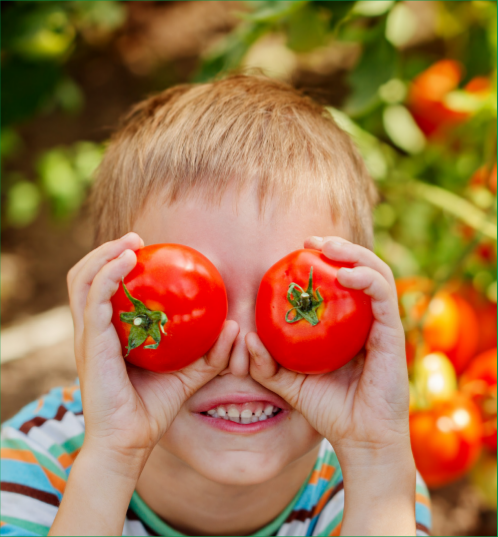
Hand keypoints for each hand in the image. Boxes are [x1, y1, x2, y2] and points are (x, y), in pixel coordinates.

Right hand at [68, 233, 238, 474]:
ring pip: (82, 280)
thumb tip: (234, 327)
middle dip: (106, 250)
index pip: (101, 289)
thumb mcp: (190, 374)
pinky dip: (108, 274)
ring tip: (131, 242)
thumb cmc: (154, 408)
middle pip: (84, 276)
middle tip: (136, 239)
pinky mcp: (90, 344)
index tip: (143, 249)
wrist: (129, 442)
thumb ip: (211, 353)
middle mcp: (91, 331)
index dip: (115, 264)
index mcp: (107, 334)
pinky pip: (94, 299)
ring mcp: (87, 336)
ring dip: (104, 254)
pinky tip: (128, 262)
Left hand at [247, 236, 411, 466]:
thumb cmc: (327, 409)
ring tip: (328, 247)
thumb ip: (266, 363)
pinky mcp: (393, 334)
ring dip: (355, 253)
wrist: (358, 439)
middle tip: (311, 240)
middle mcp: (368, 319)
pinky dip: (367, 279)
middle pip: (361, 268)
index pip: (341, 281)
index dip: (324, 259)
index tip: (299, 249)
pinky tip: (346, 274)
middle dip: (339, 246)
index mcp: (348, 325)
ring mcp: (383, 325)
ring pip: (377, 273)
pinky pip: (384, 296)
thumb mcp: (288, 383)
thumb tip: (246, 337)